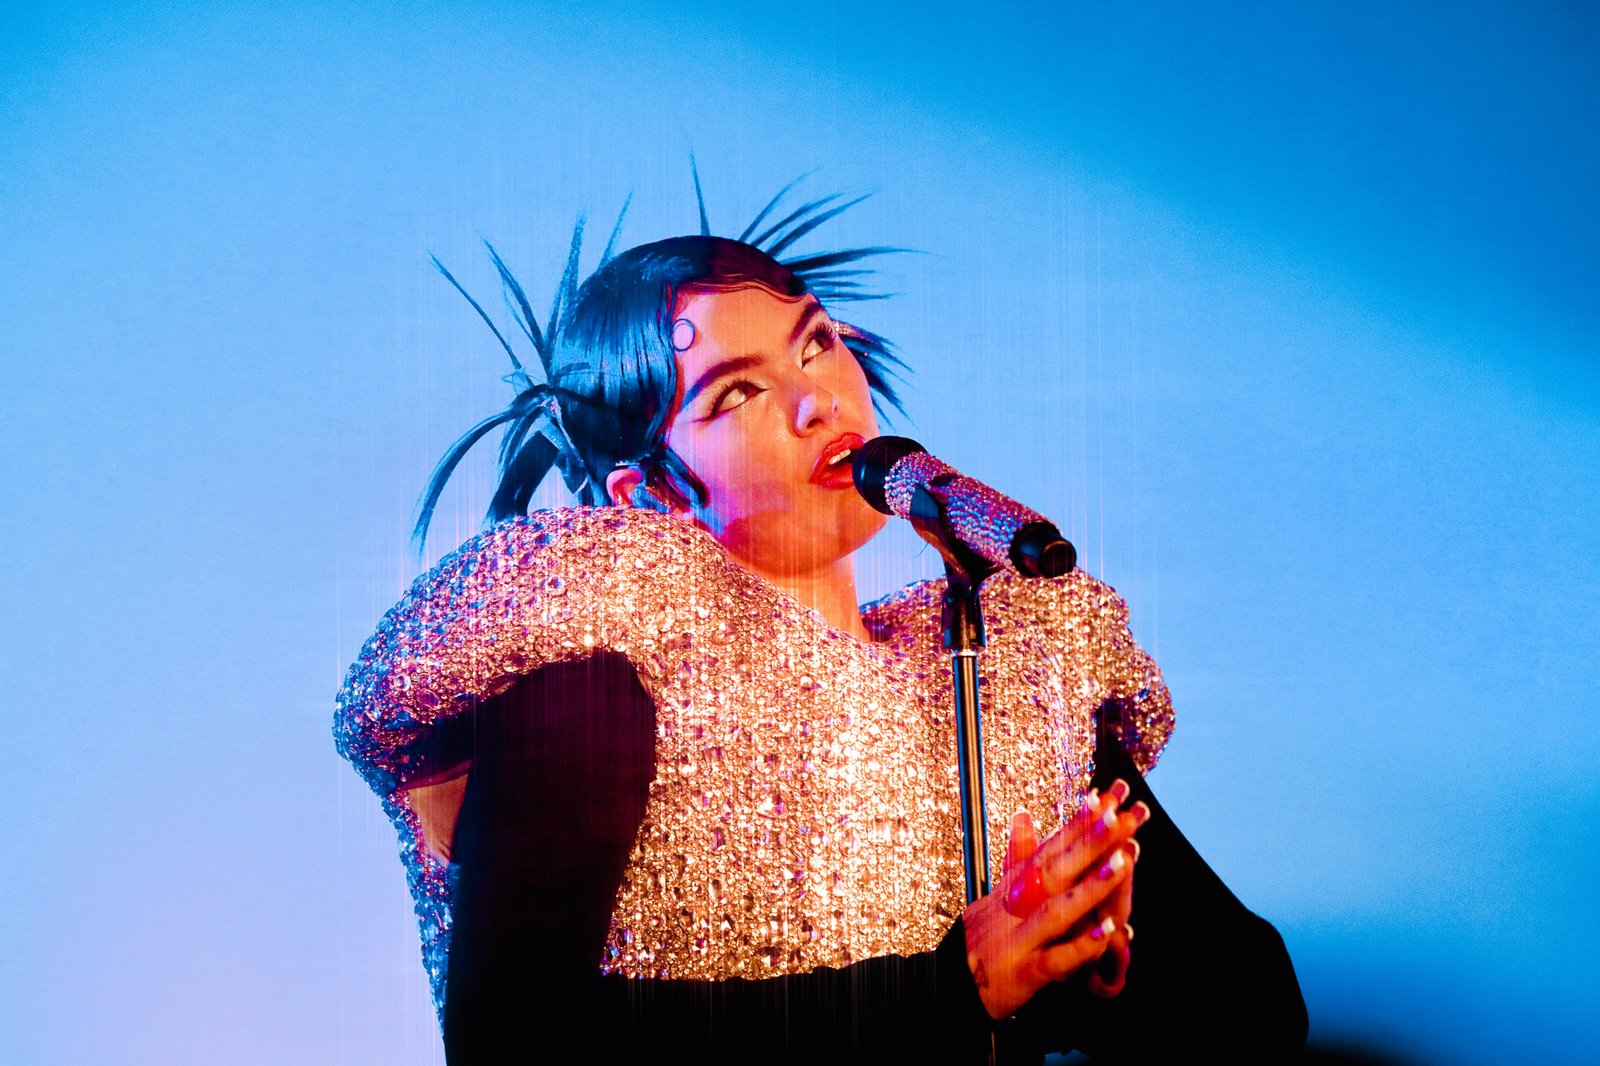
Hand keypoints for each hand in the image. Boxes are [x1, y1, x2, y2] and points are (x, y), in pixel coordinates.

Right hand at [961, 781, 1146, 1019]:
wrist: (951, 983)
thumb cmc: (984, 935)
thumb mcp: (998, 893)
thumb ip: (1019, 856)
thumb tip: (1024, 816)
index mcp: (1016, 886)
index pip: (1052, 847)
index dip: (1080, 822)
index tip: (1109, 798)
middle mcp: (1017, 906)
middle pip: (1055, 869)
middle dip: (1089, 843)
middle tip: (1120, 817)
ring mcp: (1020, 938)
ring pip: (1056, 910)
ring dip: (1089, 888)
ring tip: (1121, 864)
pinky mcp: (1024, 974)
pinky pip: (1055, 959)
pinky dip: (1080, 946)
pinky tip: (1108, 933)